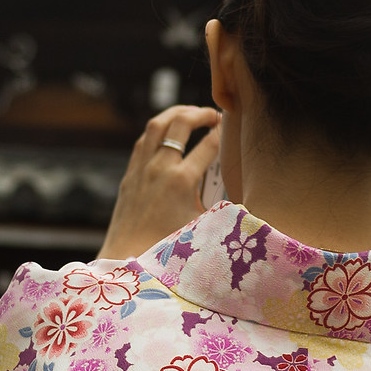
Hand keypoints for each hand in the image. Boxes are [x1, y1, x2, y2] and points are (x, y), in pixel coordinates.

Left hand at [101, 106, 222, 259]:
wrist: (128, 257)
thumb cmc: (168, 248)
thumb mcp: (202, 226)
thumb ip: (221, 208)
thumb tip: (242, 201)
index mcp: (182, 181)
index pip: (209, 145)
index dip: (223, 131)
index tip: (231, 125)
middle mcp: (160, 168)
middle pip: (181, 123)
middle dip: (200, 113)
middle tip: (213, 114)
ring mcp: (141, 168)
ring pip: (157, 125)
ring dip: (176, 114)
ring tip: (191, 114)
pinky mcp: (129, 174)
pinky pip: (143, 141)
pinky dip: (158, 130)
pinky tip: (167, 133)